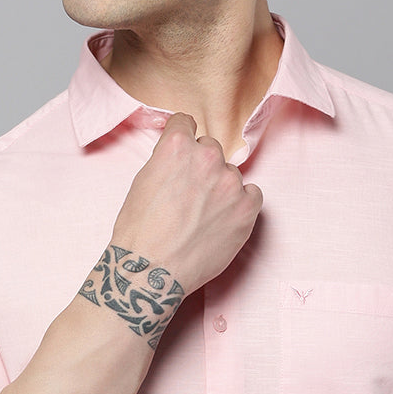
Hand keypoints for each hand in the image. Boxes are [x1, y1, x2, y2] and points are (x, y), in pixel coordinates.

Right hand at [109, 113, 262, 293]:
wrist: (152, 271)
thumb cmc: (140, 231)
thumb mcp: (142, 181)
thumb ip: (166, 160)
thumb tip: (180, 158)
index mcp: (177, 146)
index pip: (186, 122)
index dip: (181, 139)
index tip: (183, 152)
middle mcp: (207, 158)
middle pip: (210, 148)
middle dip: (202, 166)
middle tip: (190, 194)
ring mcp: (231, 183)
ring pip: (231, 174)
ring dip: (221, 187)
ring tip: (203, 215)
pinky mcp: (247, 208)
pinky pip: (253, 194)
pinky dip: (241, 204)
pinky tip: (223, 219)